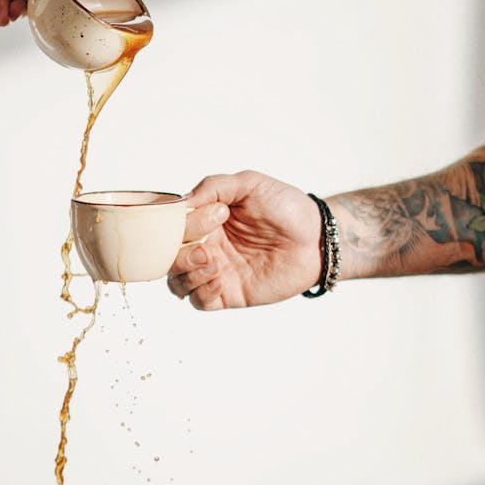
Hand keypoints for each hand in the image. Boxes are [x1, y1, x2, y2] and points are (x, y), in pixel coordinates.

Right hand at [167, 171, 322, 310]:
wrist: (317, 238)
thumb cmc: (287, 207)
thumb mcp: (250, 183)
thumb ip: (215, 185)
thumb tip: (184, 200)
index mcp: (204, 220)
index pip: (172, 226)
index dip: (182, 224)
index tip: (215, 216)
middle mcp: (205, 245)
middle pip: (167, 256)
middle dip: (179, 253)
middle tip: (208, 247)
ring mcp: (216, 271)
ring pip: (176, 281)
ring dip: (186, 273)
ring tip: (213, 264)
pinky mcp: (229, 293)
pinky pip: (198, 301)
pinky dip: (201, 292)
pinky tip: (220, 280)